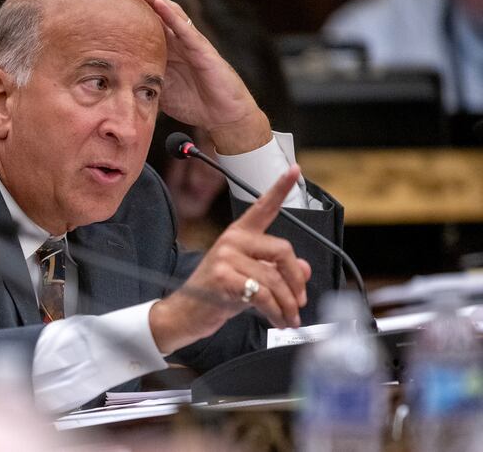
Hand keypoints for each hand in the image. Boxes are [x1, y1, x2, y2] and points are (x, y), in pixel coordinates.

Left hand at [103, 0, 270, 154]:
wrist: (222, 115)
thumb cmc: (194, 103)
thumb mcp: (160, 93)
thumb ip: (141, 84)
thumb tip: (113, 89)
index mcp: (165, 49)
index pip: (141, 22)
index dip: (123, 9)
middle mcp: (176, 40)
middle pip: (152, 9)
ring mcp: (190, 42)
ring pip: (168, 12)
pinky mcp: (202, 50)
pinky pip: (185, 30)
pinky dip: (171, 16)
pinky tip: (157, 3)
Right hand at [149, 165, 310, 354]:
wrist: (187, 313)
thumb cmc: (218, 293)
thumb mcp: (251, 278)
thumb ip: (276, 270)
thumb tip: (303, 270)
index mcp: (239, 234)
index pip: (263, 207)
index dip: (280, 188)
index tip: (295, 170)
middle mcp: (232, 240)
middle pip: (282, 250)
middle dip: (296, 280)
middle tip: (300, 300)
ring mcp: (226, 257)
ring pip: (274, 279)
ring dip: (288, 304)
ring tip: (289, 318)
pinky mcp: (223, 277)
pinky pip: (263, 295)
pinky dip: (276, 312)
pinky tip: (278, 320)